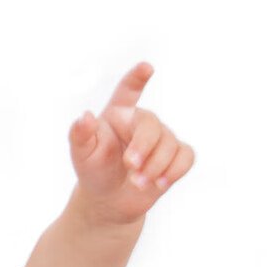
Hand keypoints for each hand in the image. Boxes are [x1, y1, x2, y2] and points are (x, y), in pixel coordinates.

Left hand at [68, 62, 193, 225]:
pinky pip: (186, 157)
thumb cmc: (93, 170)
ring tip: (137, 182)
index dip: (136, 78)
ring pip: (171, 144)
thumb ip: (79, 134)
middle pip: (152, 124)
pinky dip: (174, 172)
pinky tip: (160, 184)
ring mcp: (161, 137)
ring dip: (154, 167)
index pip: (127, 91)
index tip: (146, 67)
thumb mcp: (81, 154)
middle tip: (130, 166)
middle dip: (143, 147)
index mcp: (117, 114)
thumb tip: (85, 116)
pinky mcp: (176, 155)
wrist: (110, 198)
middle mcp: (141, 121)